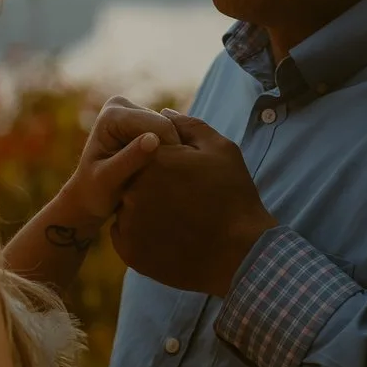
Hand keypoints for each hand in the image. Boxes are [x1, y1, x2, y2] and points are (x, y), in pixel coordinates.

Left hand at [34, 98, 178, 256]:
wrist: (90, 195)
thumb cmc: (96, 192)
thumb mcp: (108, 180)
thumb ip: (129, 160)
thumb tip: (154, 140)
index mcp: (112, 114)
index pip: (159, 126)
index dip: (170, 152)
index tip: (169, 179)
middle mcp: (122, 105)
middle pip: (167, 125)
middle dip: (171, 152)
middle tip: (167, 181)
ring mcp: (133, 110)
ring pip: (172, 130)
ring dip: (172, 154)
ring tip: (164, 178)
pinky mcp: (143, 120)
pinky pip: (169, 135)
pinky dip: (169, 154)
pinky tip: (163, 172)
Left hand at [110, 114, 278, 295]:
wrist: (240, 254)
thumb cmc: (234, 197)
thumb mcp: (221, 150)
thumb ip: (188, 126)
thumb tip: (164, 112)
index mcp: (153, 158)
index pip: (146, 151)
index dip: (168, 163)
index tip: (187, 177)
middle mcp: (133, 188)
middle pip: (135, 178)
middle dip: (155, 185)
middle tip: (184, 200)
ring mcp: (128, 221)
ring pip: (129, 207)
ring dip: (146, 209)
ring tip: (179, 219)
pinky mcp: (128, 250)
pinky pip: (126, 234)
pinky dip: (142, 234)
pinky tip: (170, 236)